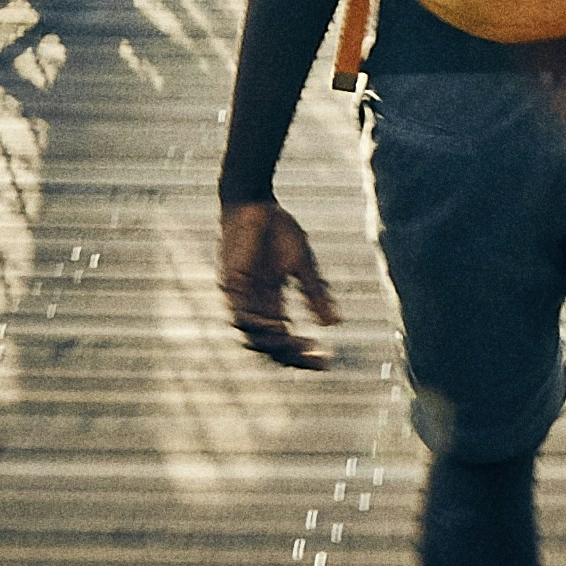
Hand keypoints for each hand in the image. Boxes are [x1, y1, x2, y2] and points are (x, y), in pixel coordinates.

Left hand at [218, 200, 337, 367]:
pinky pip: (240, 314)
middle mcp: (255, 306)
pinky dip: (259, 324)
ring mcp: (241, 297)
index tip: (327, 362)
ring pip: (252, 336)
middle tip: (314, 358)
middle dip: (291, 357)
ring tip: (296, 346)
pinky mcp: (229, 285)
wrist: (256, 203)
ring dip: (274, 345)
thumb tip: (335, 324)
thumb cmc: (278, 231)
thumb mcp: (303, 265)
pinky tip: (278, 325)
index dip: (303, 354)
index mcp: (272, 303)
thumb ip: (315, 294)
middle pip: (269, 346)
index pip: (286, 340)